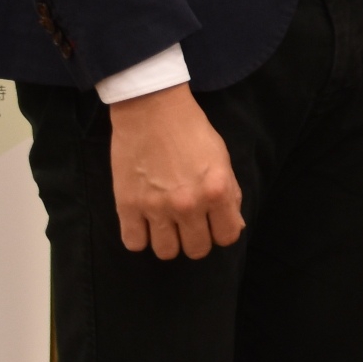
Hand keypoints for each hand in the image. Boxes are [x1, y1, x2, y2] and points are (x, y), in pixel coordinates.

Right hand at [108, 84, 243, 258]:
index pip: (227, 237)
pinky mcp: (127, 205)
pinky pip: (134, 243)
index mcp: (216, 191)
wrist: (152, 108)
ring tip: (166, 224)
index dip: (222, 231)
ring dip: (168, 241)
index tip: (213, 223)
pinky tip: (144, 223)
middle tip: (189, 223)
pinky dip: (140, 237)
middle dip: (196, 239)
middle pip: (197, 249)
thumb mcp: (222, 158)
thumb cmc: (191, 130)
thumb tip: (234, 224)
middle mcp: (188, 204)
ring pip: (166, 252)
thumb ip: (230, 193)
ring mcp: (156, 207)